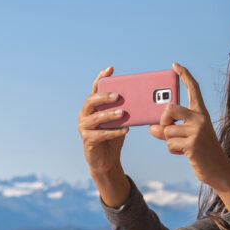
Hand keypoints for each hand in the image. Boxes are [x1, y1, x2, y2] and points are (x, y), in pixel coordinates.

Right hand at [78, 66, 134, 206]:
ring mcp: (84, 127)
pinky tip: (125, 130)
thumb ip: (126, 110)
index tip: (110, 69)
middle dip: (104, 97)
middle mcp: (85, 114)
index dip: (101, 78)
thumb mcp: (121, 120)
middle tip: (118, 96)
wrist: (107, 160)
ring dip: (109, 115)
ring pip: (95, 118)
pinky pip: (100, 134)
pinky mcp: (87, 140)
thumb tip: (146, 100)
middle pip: (91, 101)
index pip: (96, 88)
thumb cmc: (114, 136)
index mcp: (93, 106)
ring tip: (122, 113)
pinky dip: (113, 132)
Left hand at [149, 63, 229, 208]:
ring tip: (183, 147)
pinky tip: (186, 153)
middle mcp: (200, 118)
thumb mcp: (185, 137)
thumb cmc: (200, 151)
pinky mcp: (193, 144)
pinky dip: (173, 150)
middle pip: (170, 108)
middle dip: (163, 120)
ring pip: (167, 130)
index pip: (193, 89)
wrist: (218, 170)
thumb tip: (151, 128)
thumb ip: (168, 130)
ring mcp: (197, 130)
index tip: (175, 65)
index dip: (184, 76)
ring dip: (170, 141)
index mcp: (201, 113)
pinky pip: (170, 143)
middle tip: (168, 130)